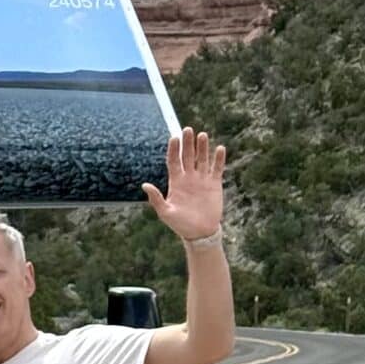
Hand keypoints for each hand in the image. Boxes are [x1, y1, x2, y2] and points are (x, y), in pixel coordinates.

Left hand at [144, 126, 225, 244]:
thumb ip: (156, 199)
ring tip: (202, 135)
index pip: (173, 161)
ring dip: (202, 147)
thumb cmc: (180, 224)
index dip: (173, 149)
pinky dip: (218, 159)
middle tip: (187, 129)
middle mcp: (188, 177)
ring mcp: (202, 180)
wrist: (200, 233)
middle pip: (187, 156)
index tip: (173, 138)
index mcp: (176, 182)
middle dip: (187, 143)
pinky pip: (217, 168)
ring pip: (202, 159)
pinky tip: (220, 148)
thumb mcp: (166, 213)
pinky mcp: (214, 184)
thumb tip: (145, 185)